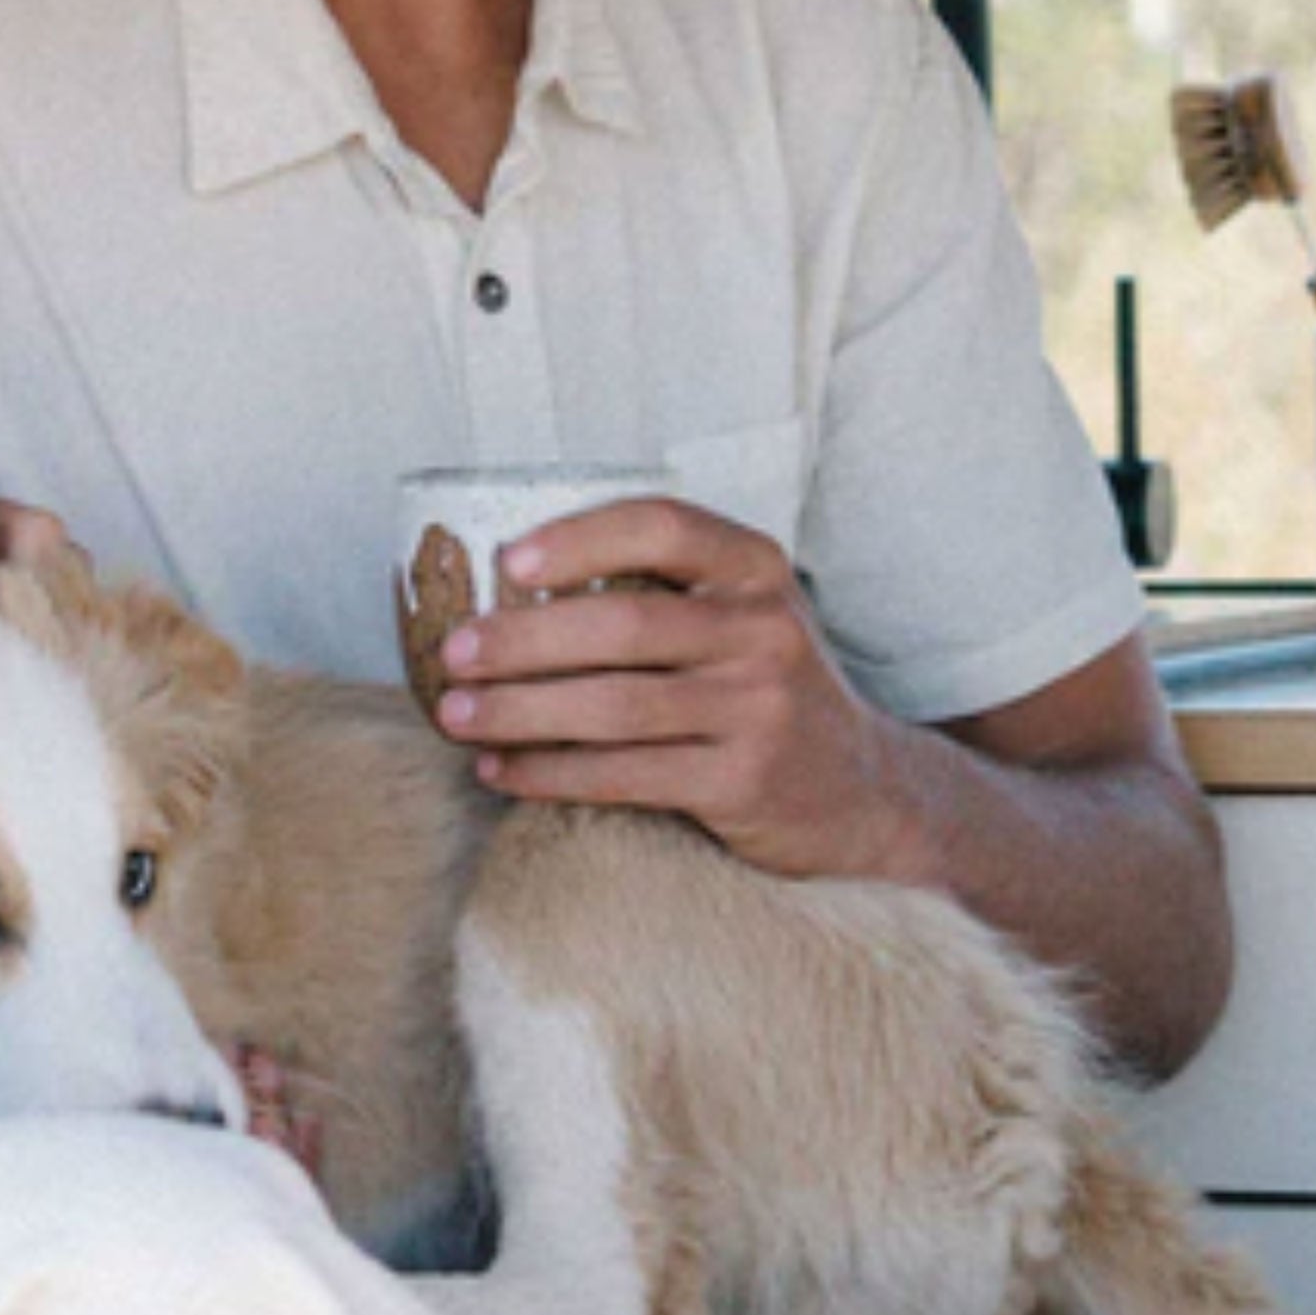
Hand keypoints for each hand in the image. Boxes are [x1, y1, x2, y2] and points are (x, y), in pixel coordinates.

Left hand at [432, 495, 912, 877]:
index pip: (664, 526)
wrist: (862, 788)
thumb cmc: (764, 687)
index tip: (508, 558)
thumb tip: (507, 583)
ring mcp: (758, 708)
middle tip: (453, 652)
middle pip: (623, 625)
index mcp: (756, 569)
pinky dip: (551, 773)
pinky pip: (626, 775)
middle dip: (523, 640)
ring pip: (615, 707)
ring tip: (455, 716)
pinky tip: (501, 770)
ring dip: (520, 712)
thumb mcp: (741, 617)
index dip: (580, 537)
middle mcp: (763, 630)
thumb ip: (664, 591)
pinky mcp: (743, 782)